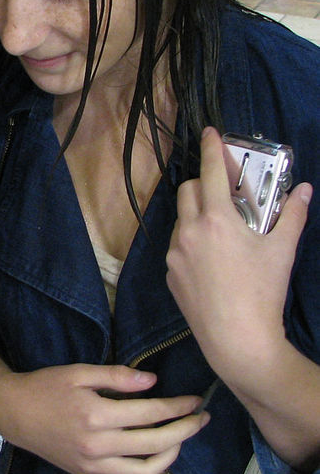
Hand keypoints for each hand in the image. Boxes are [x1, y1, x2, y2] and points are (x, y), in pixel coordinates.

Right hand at [0, 363, 207, 473]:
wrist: (14, 412)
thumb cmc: (46, 386)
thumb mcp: (79, 372)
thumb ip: (117, 377)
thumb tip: (153, 381)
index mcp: (97, 415)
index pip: (150, 414)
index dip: (178, 407)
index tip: (196, 401)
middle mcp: (98, 446)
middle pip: (156, 444)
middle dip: (185, 431)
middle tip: (200, 419)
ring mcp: (93, 466)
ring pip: (146, 473)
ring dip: (170, 457)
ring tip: (180, 439)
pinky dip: (147, 473)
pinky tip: (153, 457)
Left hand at [166, 127, 311, 382]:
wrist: (237, 340)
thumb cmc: (262, 292)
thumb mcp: (282, 250)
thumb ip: (292, 215)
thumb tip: (304, 190)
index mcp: (215, 219)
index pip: (208, 172)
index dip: (211, 149)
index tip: (210, 133)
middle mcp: (187, 231)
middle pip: (187, 190)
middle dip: (201, 183)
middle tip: (222, 190)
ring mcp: (174, 254)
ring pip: (180, 220)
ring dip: (196, 215)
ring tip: (222, 231)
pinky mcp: (169, 274)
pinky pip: (176, 247)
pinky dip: (191, 242)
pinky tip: (212, 260)